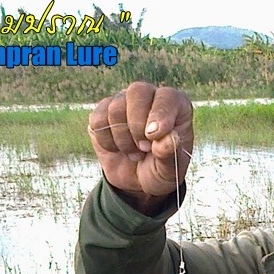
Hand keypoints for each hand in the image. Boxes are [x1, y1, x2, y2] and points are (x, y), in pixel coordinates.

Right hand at [87, 82, 193, 212]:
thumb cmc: (159, 170)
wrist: (136, 181)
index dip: (160, 114)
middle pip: (137, 92)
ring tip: (135, 153)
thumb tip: (170, 138)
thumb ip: (171, 153)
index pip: (167, 96)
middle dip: (137, 126)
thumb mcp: (170, 169)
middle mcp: (150, 96)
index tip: (154, 136)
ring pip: (115, 109)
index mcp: (175, 106)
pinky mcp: (102, 112)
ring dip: (124, 139)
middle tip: (144, 148)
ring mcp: (124, 101)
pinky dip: (107, 142)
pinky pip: (98, 121)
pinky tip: (118, 149)